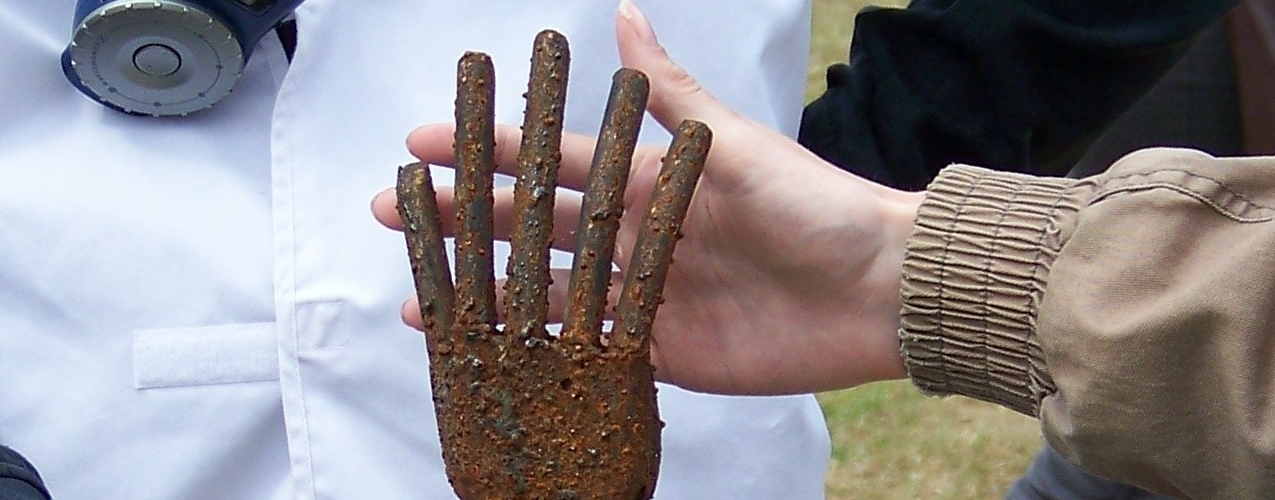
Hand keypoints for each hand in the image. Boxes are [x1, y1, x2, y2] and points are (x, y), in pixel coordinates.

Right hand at [372, 3, 918, 394]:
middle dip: (463, 221)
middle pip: (535, 229)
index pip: (554, 162)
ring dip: (486, 292)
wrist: (881, 289)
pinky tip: (488, 353)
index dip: (490, 153)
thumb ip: (670, 94)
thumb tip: (623, 13)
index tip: (424, 143)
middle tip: (393, 215)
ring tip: (420, 295)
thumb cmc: (816, 205)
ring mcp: (648, 299)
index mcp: (653, 181)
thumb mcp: (735, 144)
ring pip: (549, 294)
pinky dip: (539, 352)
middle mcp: (641, 236)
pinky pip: (591, 353)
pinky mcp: (664, 356)